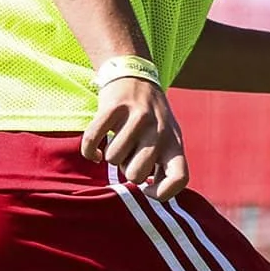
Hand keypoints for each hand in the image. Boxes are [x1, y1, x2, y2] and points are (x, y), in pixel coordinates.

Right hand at [81, 74, 188, 198]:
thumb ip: (163, 165)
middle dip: (125, 171)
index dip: (162, 193)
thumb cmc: (150, 119)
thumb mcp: (166, 139)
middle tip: (127, 158)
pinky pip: (93, 141)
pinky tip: (95, 151)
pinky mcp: (115, 107)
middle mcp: (160, 130)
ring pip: (113, 158)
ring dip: (109, 156)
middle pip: (136, 175)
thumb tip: (150, 192)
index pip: (179, 178)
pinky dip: (89, 151)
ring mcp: (138, 117)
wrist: (135, 77)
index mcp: (175, 142)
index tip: (147, 189)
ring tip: (117, 144)